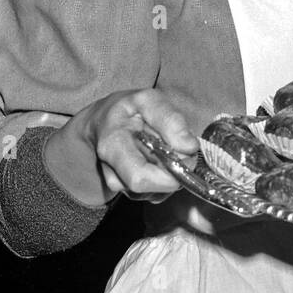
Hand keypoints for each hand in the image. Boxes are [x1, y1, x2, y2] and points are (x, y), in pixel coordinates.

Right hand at [46, 88, 198, 206]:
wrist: (102, 121)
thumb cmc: (127, 108)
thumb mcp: (148, 99)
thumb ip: (170, 119)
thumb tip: (189, 147)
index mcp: (113, 146)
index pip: (140, 177)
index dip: (169, 174)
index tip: (189, 155)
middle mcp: (111, 171)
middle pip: (150, 188)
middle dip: (174, 174)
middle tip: (185, 151)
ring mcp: (119, 184)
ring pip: (156, 193)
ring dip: (171, 174)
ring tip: (166, 149)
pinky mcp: (128, 191)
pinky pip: (156, 193)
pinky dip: (166, 178)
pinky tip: (161, 159)